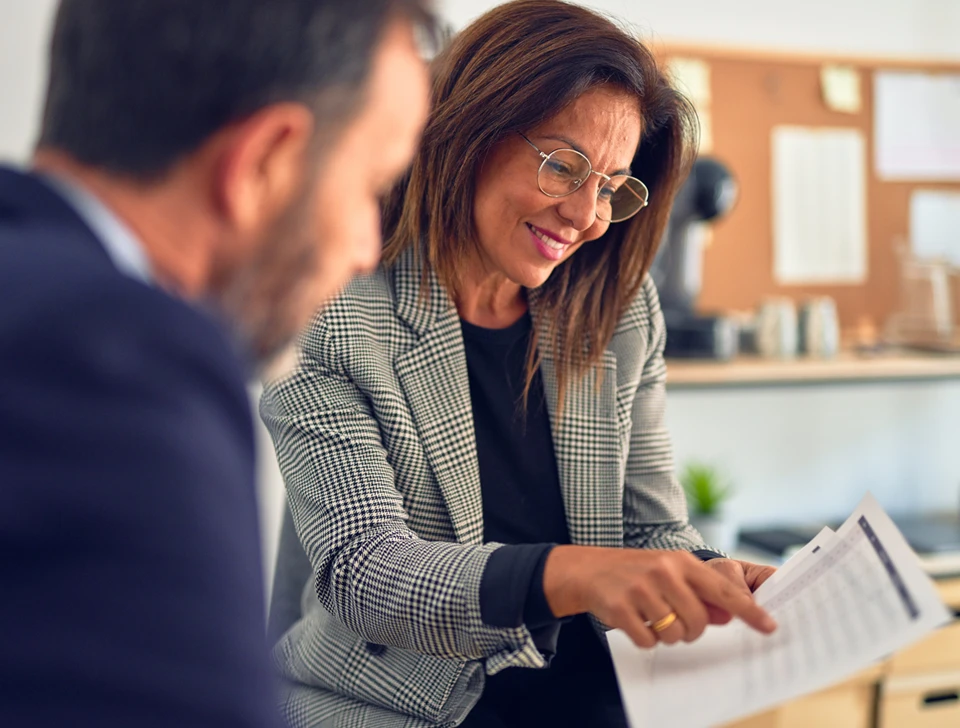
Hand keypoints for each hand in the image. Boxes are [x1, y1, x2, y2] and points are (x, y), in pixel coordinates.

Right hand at [542, 546, 776, 649]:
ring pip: (675, 635)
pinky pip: (649, 641)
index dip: (748, 611)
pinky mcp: (621, 608)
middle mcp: (664, 572)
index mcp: (681, 562)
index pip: (723, 591)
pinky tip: (635, 620)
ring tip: (651, 616)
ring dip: (666, 634)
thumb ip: (700, 592)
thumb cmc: (636, 572)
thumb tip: (729, 614)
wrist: (588, 569)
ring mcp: (641, 590)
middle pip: (699, 622)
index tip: (769, 626)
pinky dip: (645, 638)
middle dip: (691, 630)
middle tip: (675, 619)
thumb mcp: (670, 573)